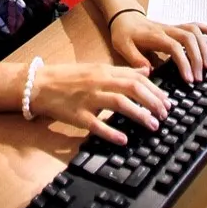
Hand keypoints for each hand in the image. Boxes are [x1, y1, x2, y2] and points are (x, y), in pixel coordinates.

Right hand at [28, 60, 171, 145]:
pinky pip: (96, 124)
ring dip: (139, 115)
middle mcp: (98, 83)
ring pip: (119, 103)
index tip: (167, 101)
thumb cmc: (68, 78)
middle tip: (165, 114)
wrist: (39, 84)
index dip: (154, 90)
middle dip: (152, 101)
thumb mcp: (96, 68)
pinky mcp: (77, 115)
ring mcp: (88, 99)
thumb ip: (121, 71)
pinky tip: (123, 139)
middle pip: (131, 88)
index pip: (135, 78)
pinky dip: (111, 132)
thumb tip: (146, 72)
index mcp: (103, 71)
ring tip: (153, 125)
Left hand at [109, 10, 206, 83]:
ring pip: (195, 32)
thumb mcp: (122, 46)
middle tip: (200, 78)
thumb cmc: (124, 33)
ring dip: (204, 48)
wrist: (124, 16)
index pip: (174, 47)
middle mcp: (167, 30)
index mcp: (155, 36)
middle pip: (189, 39)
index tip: (188, 79)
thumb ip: (135, 59)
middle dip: (197, 59)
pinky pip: (195, 25)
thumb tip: (149, 71)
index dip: (184, 63)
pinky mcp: (177, 28)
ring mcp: (173, 28)